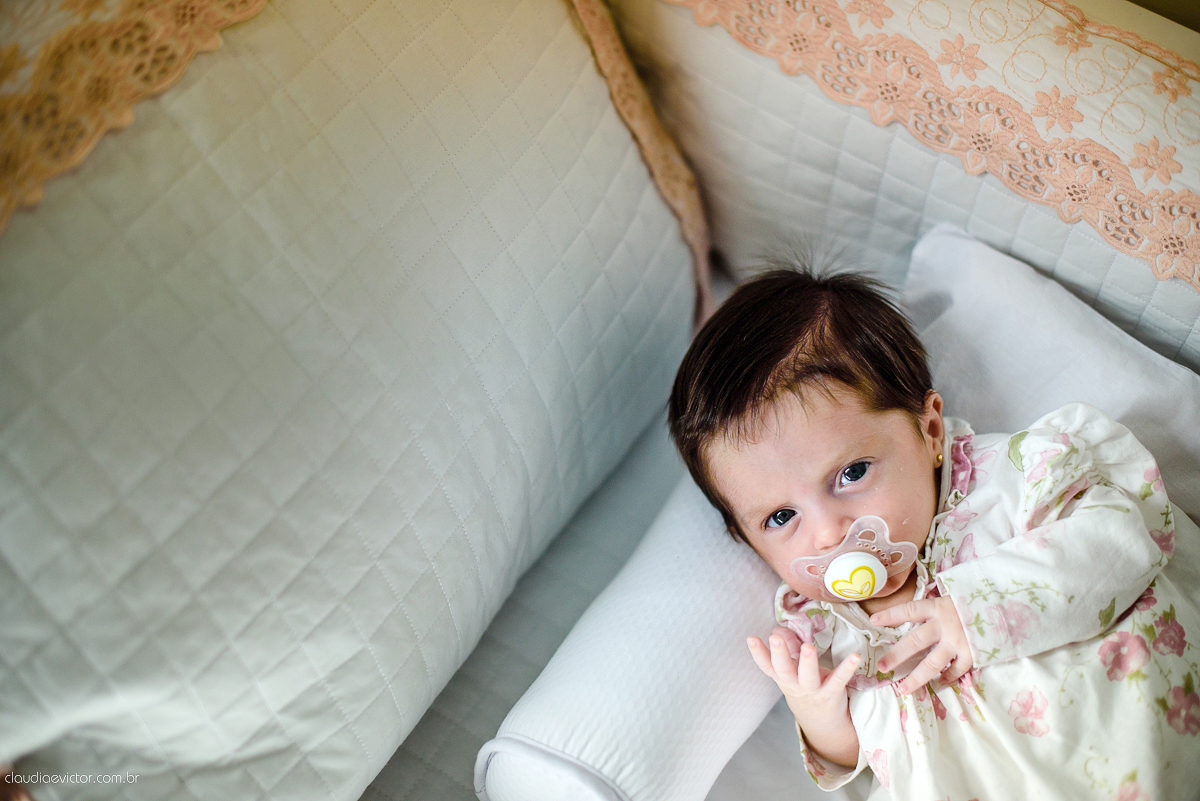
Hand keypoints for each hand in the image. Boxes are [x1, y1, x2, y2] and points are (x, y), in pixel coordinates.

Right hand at [747, 627, 861, 766]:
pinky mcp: (832, 692)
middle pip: (784, 670)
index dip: (758, 653)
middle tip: (775, 638)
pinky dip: (847, 668)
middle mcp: (794, 684)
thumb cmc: (803, 685)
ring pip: (808, 677)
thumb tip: (778, 628)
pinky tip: (855, 656)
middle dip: (779, 654)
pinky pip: (838, 680)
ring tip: (807, 647)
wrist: (821, 720)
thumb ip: (787, 647)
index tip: (751, 638)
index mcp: (782, 676)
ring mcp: (813, 690)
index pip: (767, 665)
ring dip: (807, 662)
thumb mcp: (791, 668)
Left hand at [869, 596, 972, 693]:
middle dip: (896, 655)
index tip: (873, 621)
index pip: (908, 610)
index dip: (890, 615)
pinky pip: (956, 669)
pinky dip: (947, 677)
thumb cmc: (976, 599)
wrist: (1009, 605)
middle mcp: (945, 624)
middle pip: (914, 641)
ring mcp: (959, 641)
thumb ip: (936, 606)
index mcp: (938, 606)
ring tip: (901, 688)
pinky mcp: (973, 653)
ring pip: (932, 663)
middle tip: (881, 667)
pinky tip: (939, 682)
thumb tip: (916, 613)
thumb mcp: (954, 595)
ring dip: (916, 677)